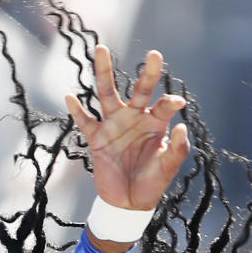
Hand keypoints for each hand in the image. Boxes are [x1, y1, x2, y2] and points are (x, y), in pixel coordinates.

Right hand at [65, 45, 188, 210]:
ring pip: (107, 94)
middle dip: (147, 73)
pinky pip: (85, 121)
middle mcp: (134, 118)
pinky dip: (77, 110)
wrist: (128, 203)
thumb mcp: (167, 168)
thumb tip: (181, 125)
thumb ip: (177, 148)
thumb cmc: (151, 183)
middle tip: (155, 54)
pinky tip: (70, 97)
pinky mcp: (97, 138)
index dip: (169, 102)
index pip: (163, 106)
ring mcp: (114, 125)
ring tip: (102, 49)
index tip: (177, 103)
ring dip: (105, 72)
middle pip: (139, 90)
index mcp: (154, 124)